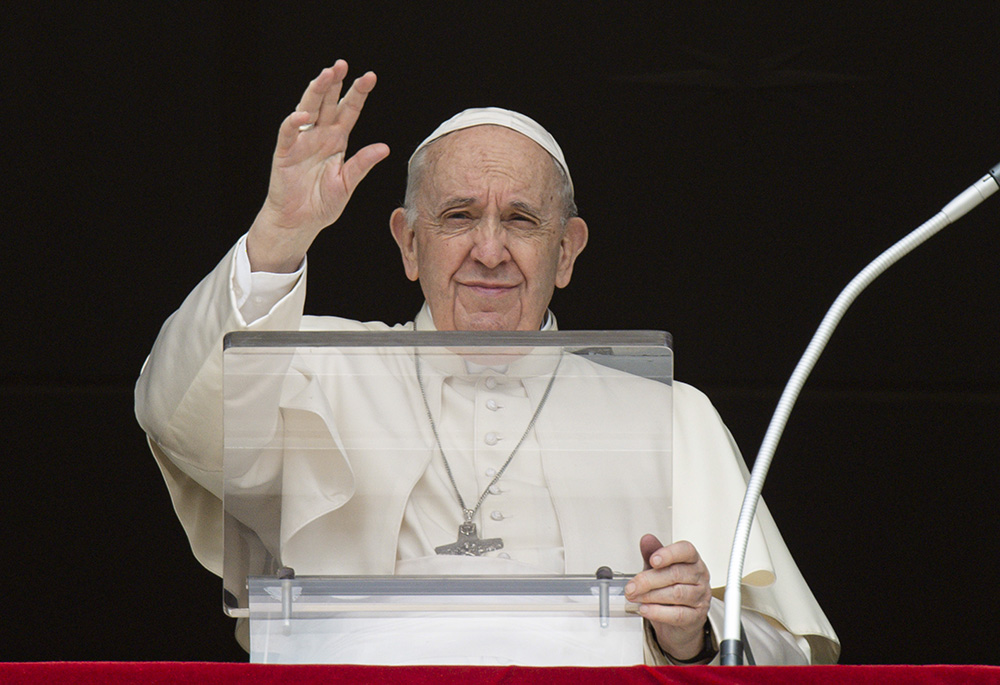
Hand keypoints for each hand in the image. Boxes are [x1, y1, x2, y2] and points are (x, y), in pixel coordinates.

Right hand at [247, 60, 390, 271]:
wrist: (299, 222)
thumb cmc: (322, 204)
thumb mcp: (347, 183)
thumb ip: (362, 164)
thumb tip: (384, 148)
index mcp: (337, 141)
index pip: (349, 111)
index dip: (358, 94)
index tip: (370, 77)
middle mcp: (320, 136)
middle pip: (327, 103)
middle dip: (334, 83)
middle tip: (342, 65)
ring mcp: (302, 142)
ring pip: (308, 109)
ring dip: (316, 92)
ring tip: (325, 75)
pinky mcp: (285, 153)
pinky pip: (288, 133)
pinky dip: (294, 123)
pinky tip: (303, 115)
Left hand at [625, 535, 713, 661]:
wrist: (679, 621)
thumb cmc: (671, 589)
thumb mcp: (660, 569)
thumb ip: (652, 553)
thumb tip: (646, 539)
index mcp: (692, 560)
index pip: (686, 551)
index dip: (669, 554)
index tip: (653, 560)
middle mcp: (699, 577)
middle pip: (675, 574)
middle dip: (648, 580)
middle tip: (631, 586)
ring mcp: (700, 597)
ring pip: (676, 594)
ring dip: (650, 596)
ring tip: (635, 597)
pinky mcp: (696, 617)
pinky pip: (677, 615)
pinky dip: (658, 612)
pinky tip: (645, 609)